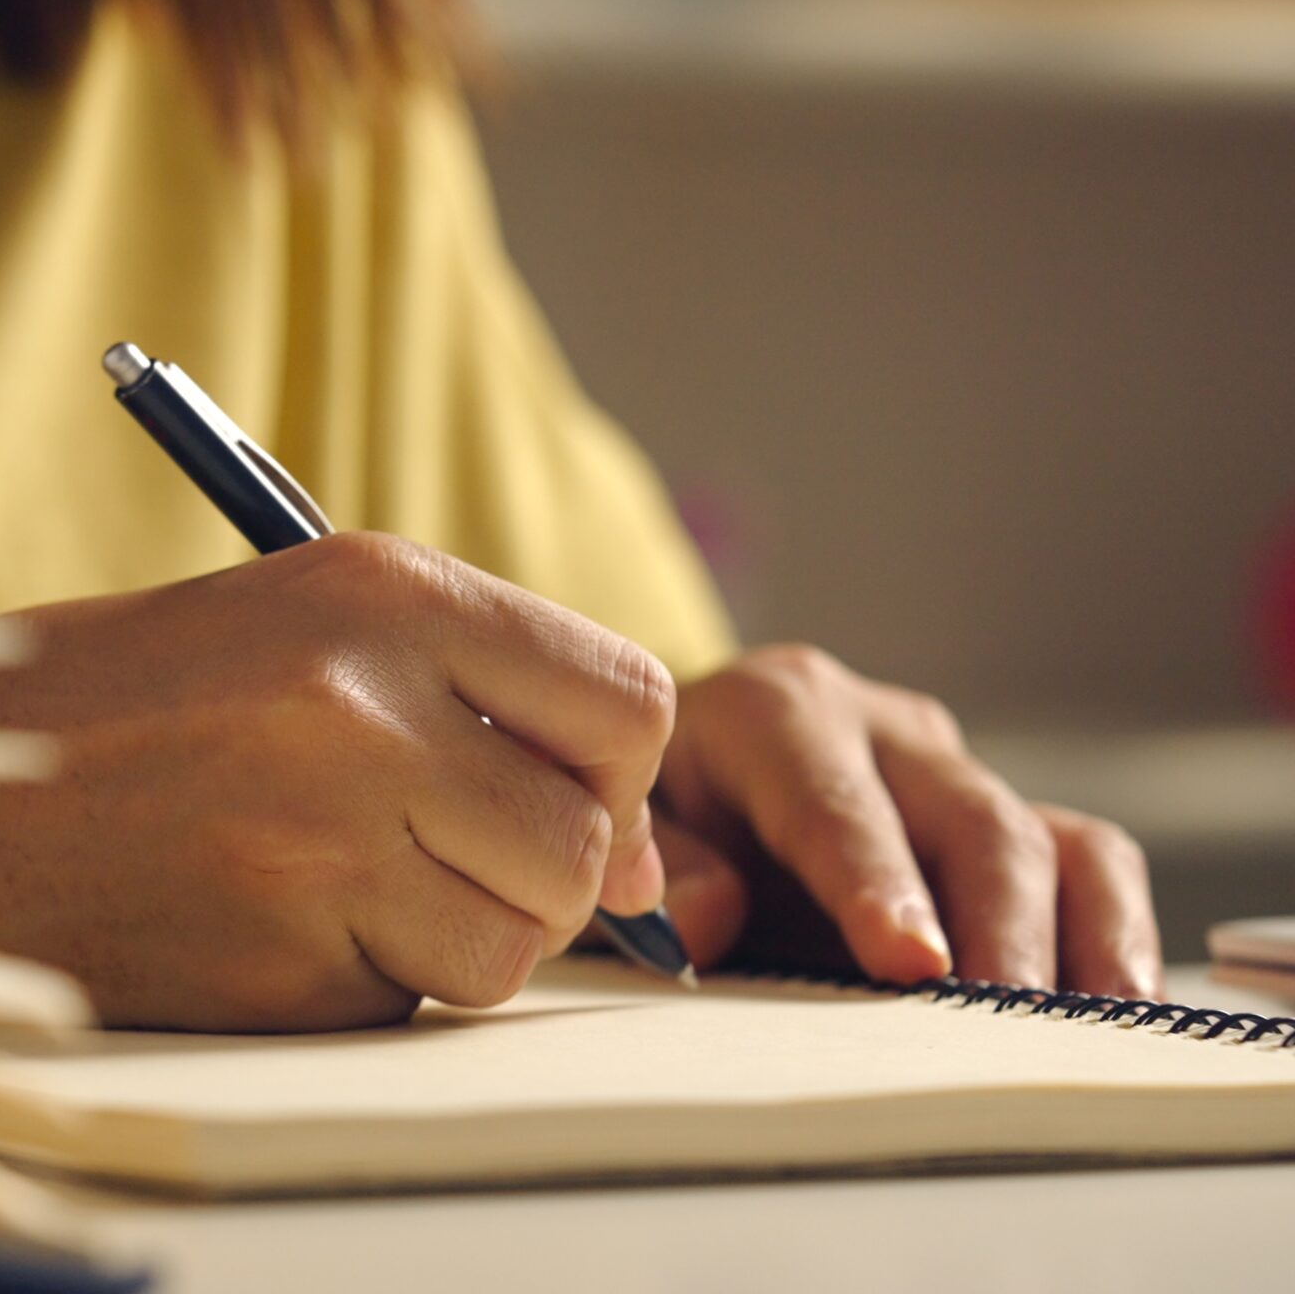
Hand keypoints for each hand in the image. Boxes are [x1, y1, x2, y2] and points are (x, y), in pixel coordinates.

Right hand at [0, 533, 676, 1029]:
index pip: (625, 697)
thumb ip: (463, 695)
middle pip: (584, 844)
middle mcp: (366, 707)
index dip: (616, 772)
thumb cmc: (103, 706)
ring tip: (335, 888)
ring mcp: (319, 841)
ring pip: (509, 946)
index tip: (574, 803)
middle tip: (437, 857)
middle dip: (537, 876)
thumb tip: (637, 853)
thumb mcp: (285, 626)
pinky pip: (403, 1007)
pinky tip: (262, 927)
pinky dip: (359, 989)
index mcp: (376, 593)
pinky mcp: (272, 964)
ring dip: (451, 942)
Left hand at [650, 645, 1161, 997]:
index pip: (835, 803)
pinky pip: (1085, 862)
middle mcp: (879, 728)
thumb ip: (656, 861)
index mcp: (775, 712)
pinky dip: (1111, 931)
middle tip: (1007, 1021)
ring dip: (1076, 938)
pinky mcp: (999, 815)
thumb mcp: (622, 812)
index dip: (875, 882)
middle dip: (998, 927)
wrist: (673, 758)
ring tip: (1088, 1025)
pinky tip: (1114, 1006)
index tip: (908, 960)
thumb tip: (708, 920)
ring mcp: (948, 772)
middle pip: (969, 820)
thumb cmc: (648, 796)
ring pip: (1048, 841)